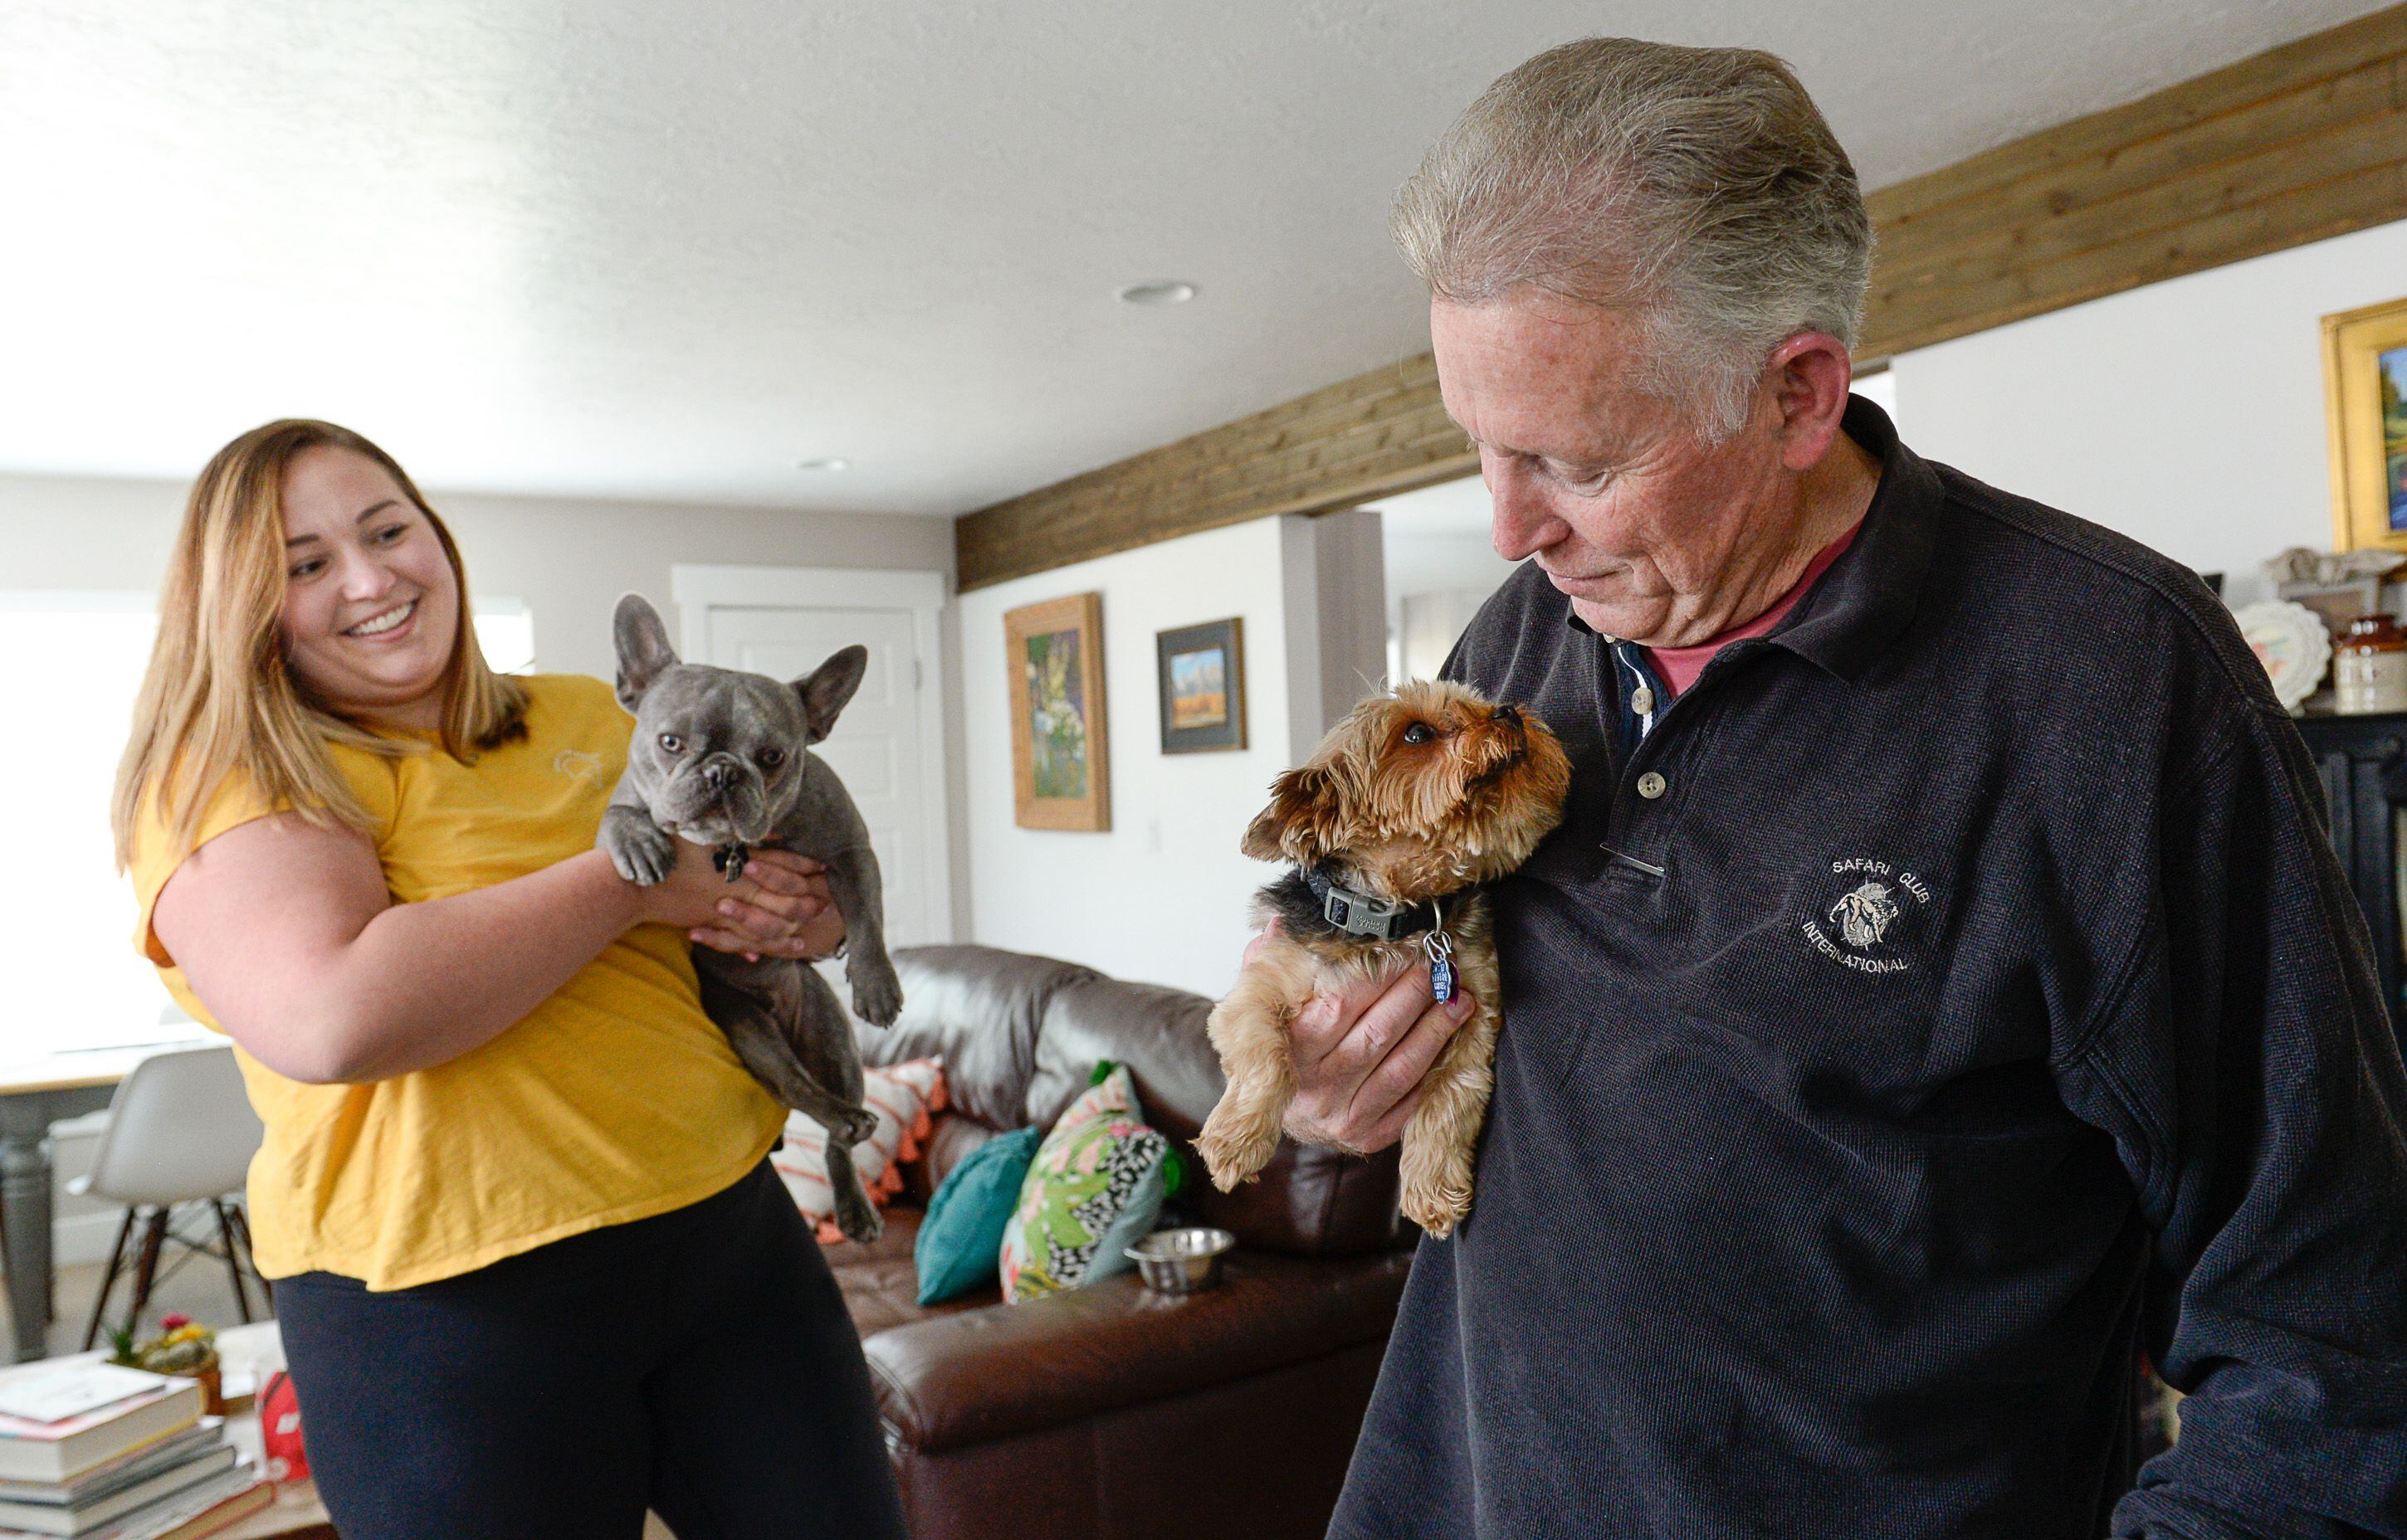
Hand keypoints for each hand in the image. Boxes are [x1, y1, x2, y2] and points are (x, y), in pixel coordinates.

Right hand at [634, 842, 845, 960]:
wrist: (632, 884)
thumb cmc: (664, 851)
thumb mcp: (702, 833)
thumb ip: (735, 832)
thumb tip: (769, 832)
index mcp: (737, 860)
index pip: (780, 864)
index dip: (804, 866)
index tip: (823, 867)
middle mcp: (735, 887)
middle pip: (781, 899)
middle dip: (805, 902)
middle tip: (826, 905)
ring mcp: (723, 909)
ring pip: (764, 925)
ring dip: (786, 931)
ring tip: (805, 937)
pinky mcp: (709, 925)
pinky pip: (739, 941)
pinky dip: (755, 947)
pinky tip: (765, 954)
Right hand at [1264, 920, 1476, 1154]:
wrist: (1265, 1116)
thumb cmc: (1274, 1052)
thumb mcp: (1259, 1006)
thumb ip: (1267, 965)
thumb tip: (1281, 923)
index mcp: (1291, 1050)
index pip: (1341, 1005)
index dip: (1380, 977)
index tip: (1406, 952)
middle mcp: (1316, 1088)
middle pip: (1378, 1034)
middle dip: (1416, 997)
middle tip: (1440, 969)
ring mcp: (1343, 1116)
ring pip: (1402, 1069)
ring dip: (1437, 1031)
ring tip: (1459, 1000)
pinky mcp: (1366, 1136)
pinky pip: (1410, 1103)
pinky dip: (1434, 1071)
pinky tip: (1451, 1043)